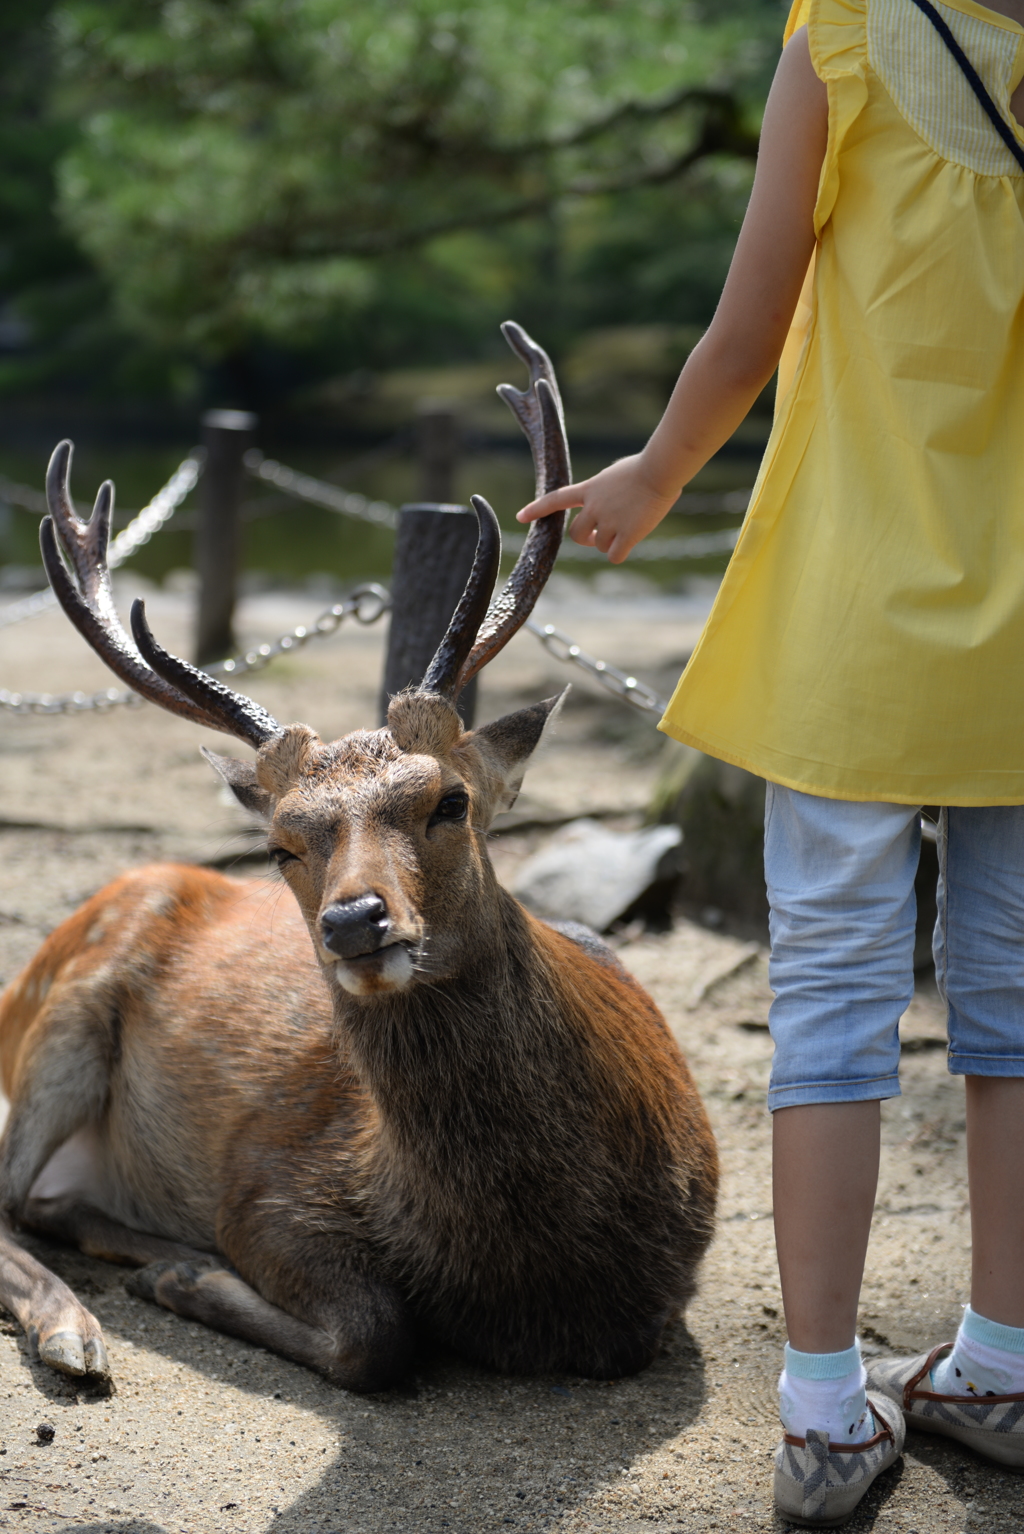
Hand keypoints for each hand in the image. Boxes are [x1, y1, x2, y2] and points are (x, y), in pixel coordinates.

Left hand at [516, 454, 678, 564]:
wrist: (660, 470)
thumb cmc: (647, 467)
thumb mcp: (616, 474)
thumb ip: (606, 491)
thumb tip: (614, 508)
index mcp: (590, 489)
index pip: (556, 499)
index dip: (537, 509)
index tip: (520, 516)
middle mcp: (594, 506)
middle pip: (576, 534)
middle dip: (586, 539)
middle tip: (599, 536)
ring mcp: (608, 521)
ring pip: (599, 546)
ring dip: (610, 543)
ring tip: (629, 528)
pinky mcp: (626, 534)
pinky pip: (614, 556)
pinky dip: (620, 553)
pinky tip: (631, 543)